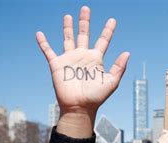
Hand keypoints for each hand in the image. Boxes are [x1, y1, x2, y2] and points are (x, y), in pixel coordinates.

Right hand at [36, 6, 129, 137]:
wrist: (80, 107)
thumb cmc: (96, 97)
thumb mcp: (111, 82)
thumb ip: (119, 67)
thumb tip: (127, 52)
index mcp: (96, 60)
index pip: (103, 41)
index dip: (108, 31)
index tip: (112, 20)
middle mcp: (83, 56)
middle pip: (84, 35)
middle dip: (84, 22)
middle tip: (86, 8)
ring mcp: (70, 59)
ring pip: (68, 39)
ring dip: (68, 28)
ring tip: (68, 16)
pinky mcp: (57, 64)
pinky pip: (48, 51)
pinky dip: (43, 43)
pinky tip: (40, 34)